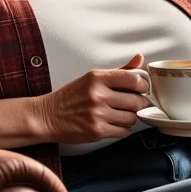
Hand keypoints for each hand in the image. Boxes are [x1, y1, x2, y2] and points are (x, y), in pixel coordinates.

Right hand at [34, 54, 149, 143]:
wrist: (47, 116)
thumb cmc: (70, 97)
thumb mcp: (91, 78)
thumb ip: (119, 71)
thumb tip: (140, 59)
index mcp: (97, 78)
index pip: (134, 79)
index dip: (143, 85)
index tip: (142, 88)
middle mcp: (98, 95)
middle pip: (136, 101)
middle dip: (139, 103)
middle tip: (133, 103)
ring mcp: (98, 114)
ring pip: (132, 118)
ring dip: (130, 117)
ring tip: (119, 113)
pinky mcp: (97, 131)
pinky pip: (124, 132)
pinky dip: (122, 129)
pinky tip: (112, 123)